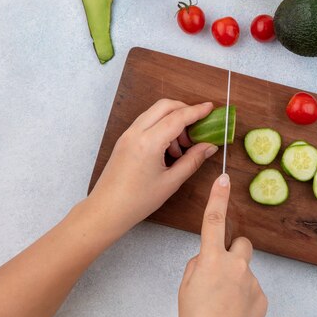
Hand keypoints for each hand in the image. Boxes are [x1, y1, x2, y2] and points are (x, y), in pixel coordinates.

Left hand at [86, 99, 217, 237]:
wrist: (106, 210)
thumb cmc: (137, 201)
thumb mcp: (171, 182)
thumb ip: (193, 160)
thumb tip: (209, 146)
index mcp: (148, 143)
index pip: (177, 117)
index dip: (197, 111)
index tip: (210, 108)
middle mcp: (136, 133)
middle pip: (164, 106)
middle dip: (184, 110)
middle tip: (198, 126)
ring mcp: (128, 134)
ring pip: (155, 112)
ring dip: (172, 120)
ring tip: (181, 147)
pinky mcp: (124, 140)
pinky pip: (147, 123)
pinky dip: (161, 127)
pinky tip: (168, 149)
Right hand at [178, 174, 267, 316]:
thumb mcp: (185, 288)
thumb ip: (197, 265)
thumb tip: (207, 258)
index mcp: (211, 260)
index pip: (213, 220)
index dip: (218, 197)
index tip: (223, 178)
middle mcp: (235, 265)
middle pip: (241, 243)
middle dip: (233, 252)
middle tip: (221, 273)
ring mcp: (252, 280)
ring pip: (245, 269)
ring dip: (237, 278)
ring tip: (225, 302)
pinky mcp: (262, 295)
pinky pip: (252, 287)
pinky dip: (244, 296)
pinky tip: (234, 312)